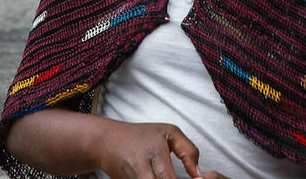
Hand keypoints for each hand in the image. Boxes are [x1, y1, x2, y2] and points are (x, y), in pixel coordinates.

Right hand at [95, 122, 217, 178]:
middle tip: (174, 178)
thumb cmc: (141, 135)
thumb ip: (188, 151)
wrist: (107, 140)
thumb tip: (198, 174)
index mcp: (154, 152)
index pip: (168, 178)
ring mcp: (130, 178)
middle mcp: (139, 168)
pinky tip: (155, 177)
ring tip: (163, 176)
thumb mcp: (169, 133)